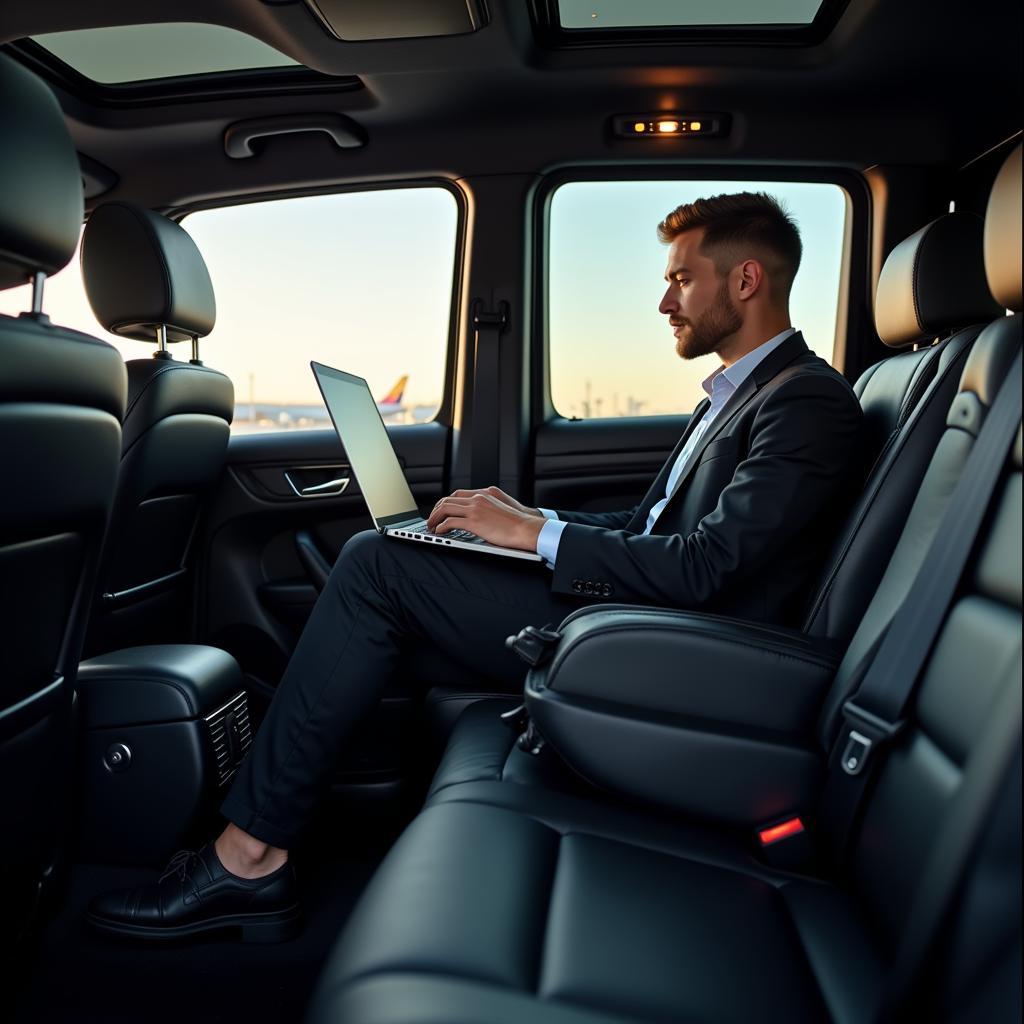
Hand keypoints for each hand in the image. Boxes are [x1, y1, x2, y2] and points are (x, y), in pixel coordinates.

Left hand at [425, 490, 545, 551]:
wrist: (526, 528)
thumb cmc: (517, 523)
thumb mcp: (500, 508)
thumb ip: (487, 508)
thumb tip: (478, 517)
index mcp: (484, 494)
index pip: (457, 493)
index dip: (446, 502)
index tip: (441, 510)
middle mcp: (478, 498)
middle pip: (448, 500)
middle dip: (436, 510)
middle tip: (432, 519)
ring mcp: (475, 509)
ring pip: (445, 509)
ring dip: (435, 518)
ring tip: (431, 527)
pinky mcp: (474, 522)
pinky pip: (450, 522)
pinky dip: (441, 527)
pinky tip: (439, 532)